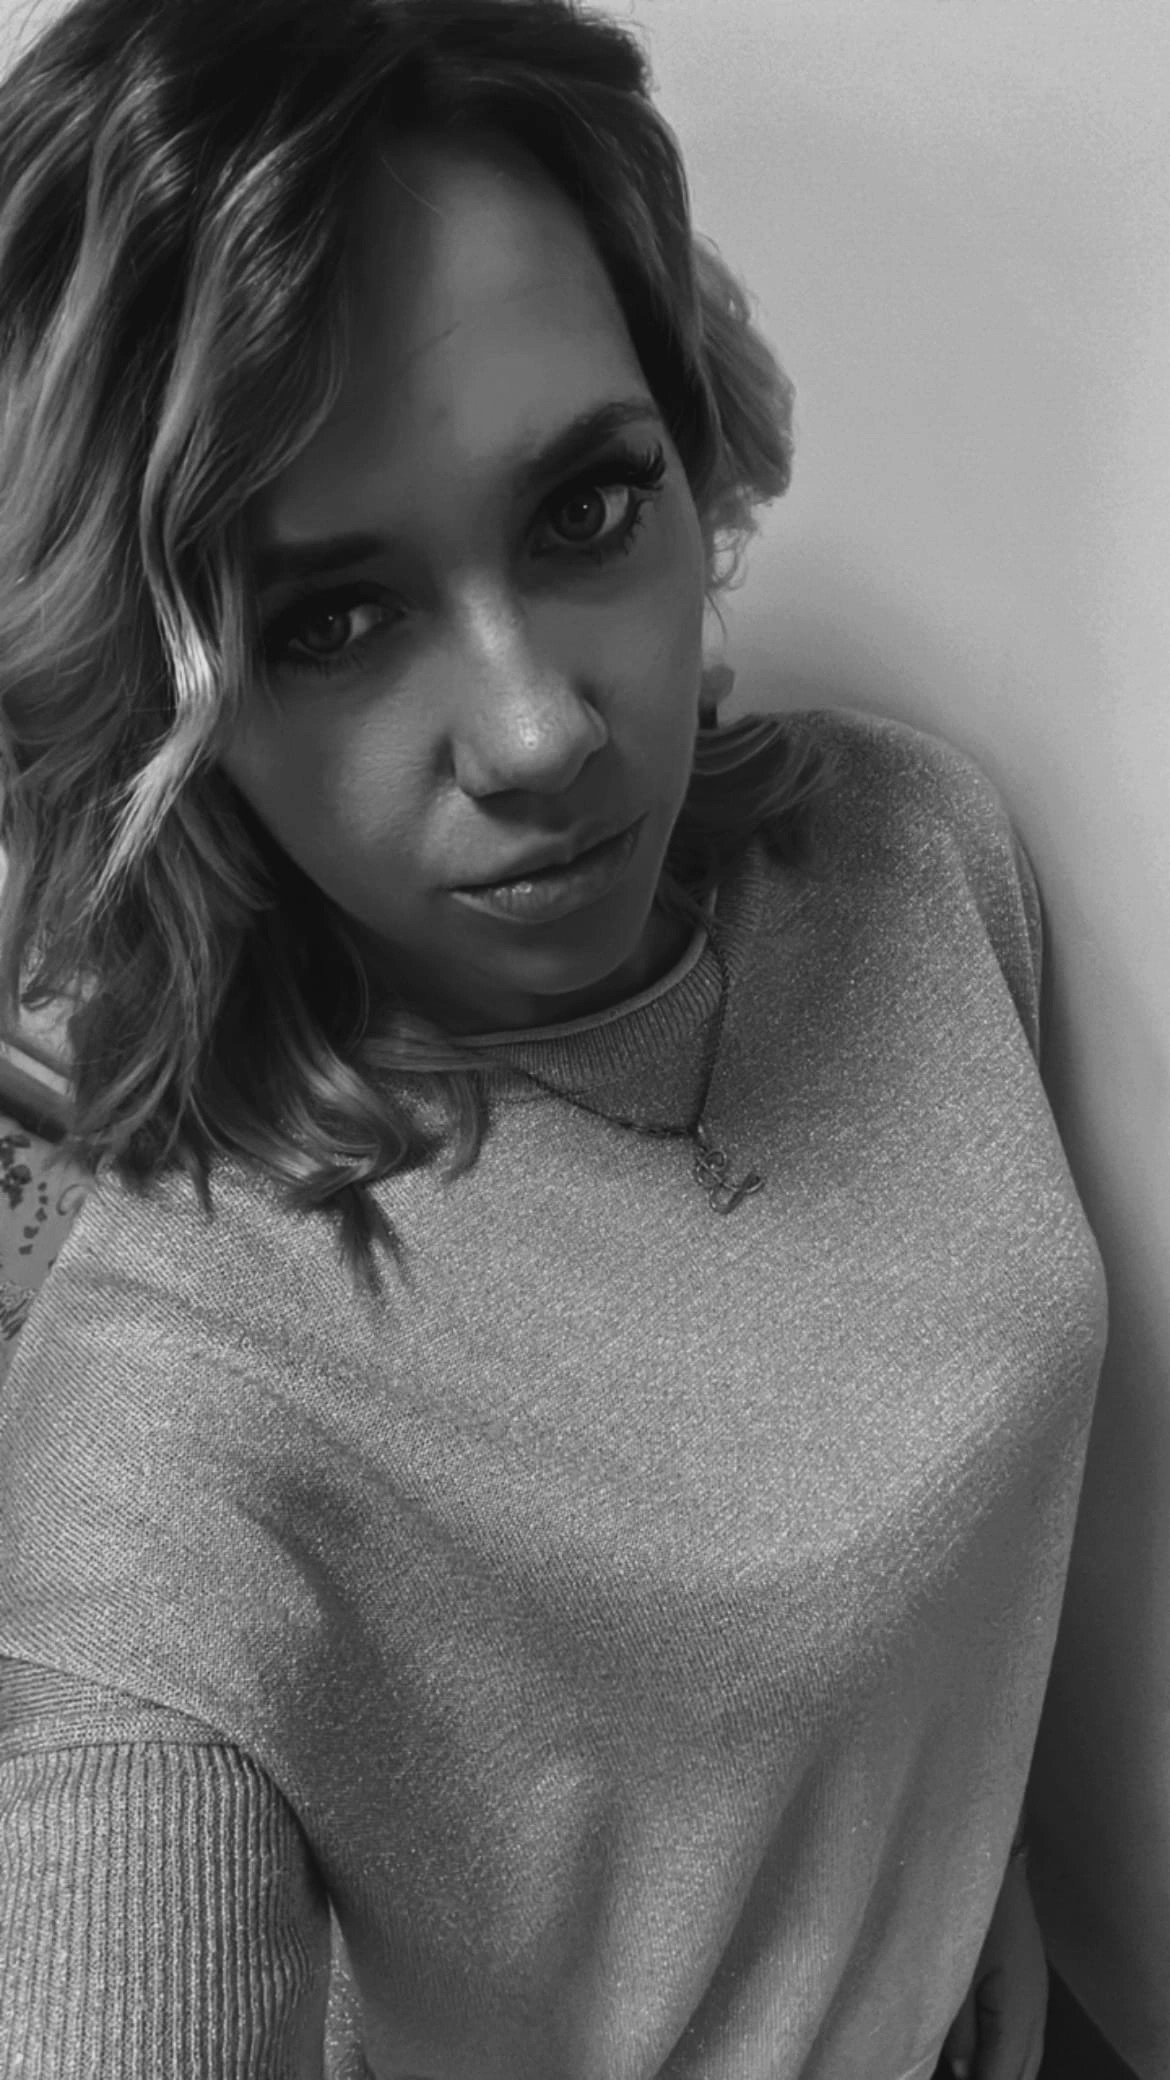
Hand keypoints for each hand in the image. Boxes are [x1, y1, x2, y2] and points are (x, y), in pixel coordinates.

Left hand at [940, 1853, 1047, 2079]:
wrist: (993, 1864)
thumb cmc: (967, 1916)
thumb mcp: (953, 1975)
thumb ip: (956, 2030)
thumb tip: (960, 2072)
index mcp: (1016, 2017)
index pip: (1002, 2077)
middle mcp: (1035, 2015)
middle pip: (1022, 2074)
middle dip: (995, 2079)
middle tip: (960, 2075)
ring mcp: (1038, 2000)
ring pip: (1028, 2059)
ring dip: (1003, 2069)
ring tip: (969, 2069)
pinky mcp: (1032, 1986)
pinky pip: (1028, 2039)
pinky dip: (1010, 2054)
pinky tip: (987, 2050)